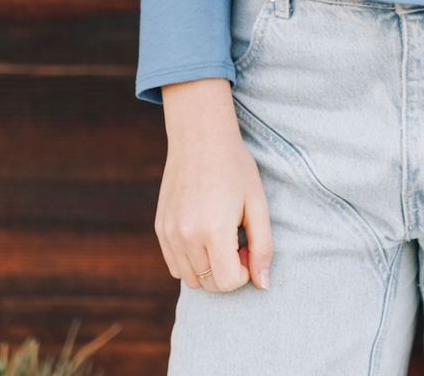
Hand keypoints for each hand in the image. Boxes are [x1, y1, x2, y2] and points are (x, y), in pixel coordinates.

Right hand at [155, 78, 272, 293]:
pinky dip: (191, 260)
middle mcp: (186, 237)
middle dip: (228, 272)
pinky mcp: (160, 229)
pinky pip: (175, 265)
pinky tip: (204, 234)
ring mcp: (168, 234)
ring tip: (221, 237)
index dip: (245, 271)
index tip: (249, 248)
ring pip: (190, 279)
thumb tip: (263, 285)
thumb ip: (263, 247)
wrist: (200, 139)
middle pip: (209, 284)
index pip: (228, 282)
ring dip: (209, 269)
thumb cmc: (235, 169)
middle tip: (238, 241)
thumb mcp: (258, 205)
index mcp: (213, 230)